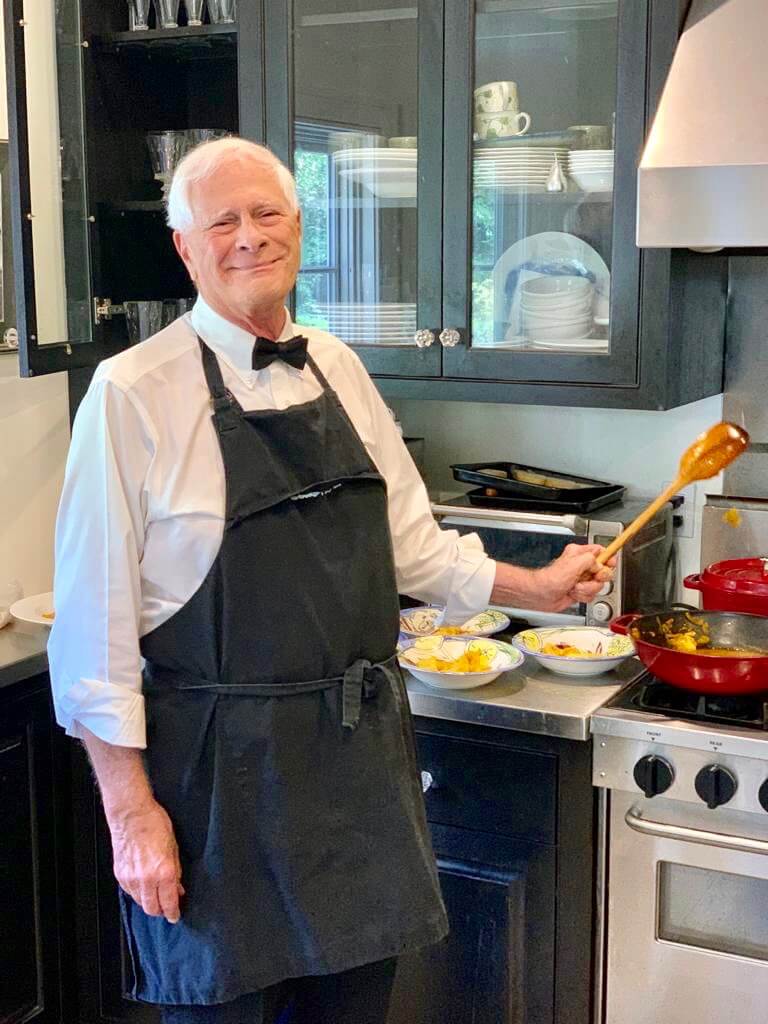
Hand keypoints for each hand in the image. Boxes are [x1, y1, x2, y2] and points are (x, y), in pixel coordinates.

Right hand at [109, 800, 184, 923]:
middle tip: (167, 907)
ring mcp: (131, 878)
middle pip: (152, 909)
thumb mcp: (174, 847)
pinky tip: (144, 886)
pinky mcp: (120, 875)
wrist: (132, 815)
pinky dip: (138, 893)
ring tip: (156, 895)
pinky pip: (130, 892)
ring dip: (149, 902)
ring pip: (140, 902)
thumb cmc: (155, 824)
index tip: (175, 915)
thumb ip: (176, 871)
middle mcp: (146, 879)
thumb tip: (178, 888)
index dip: (173, 912)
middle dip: (161, 911)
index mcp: (164, 872)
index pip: (169, 903)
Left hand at [531, 543, 614, 611]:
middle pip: (603, 571)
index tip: (610, 564)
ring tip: (575, 587)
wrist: (541, 595)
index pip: (602, 551)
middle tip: (589, 578)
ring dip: (587, 589)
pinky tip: (574, 594)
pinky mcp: (581, 591)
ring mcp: (582, 579)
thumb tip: (600, 565)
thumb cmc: (551, 579)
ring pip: (598, 585)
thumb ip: (591, 560)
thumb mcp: (574, 564)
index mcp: (580, 554)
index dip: (609, 558)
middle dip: (597, 578)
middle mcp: (582, 566)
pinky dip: (583, 596)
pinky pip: (592, 594)